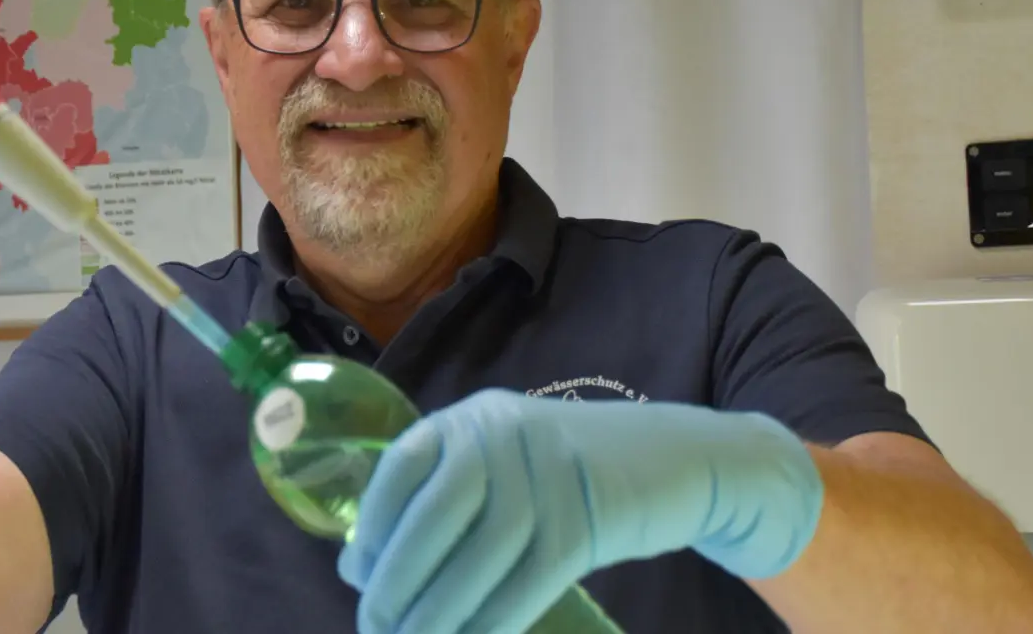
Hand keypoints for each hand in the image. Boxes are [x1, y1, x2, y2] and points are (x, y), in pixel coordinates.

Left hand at [337, 390, 823, 633]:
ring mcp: (549, 478)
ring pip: (478, 560)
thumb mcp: (501, 462)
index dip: (372, 526)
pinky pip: (525, 585)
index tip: (356, 574)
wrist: (676, 460)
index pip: (400, 468)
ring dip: (439, 615)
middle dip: (396, 582)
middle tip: (374, 625)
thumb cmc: (566, 472)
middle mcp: (503, 437)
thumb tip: (357, 564)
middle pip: (434, 518)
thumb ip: (437, 498)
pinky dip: (492, 623)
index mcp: (471, 419)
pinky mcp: (586, 524)